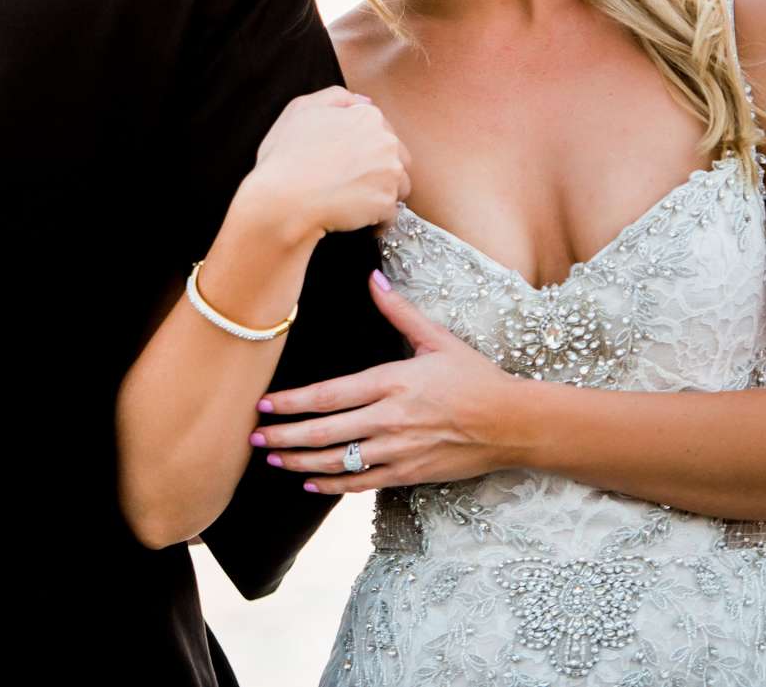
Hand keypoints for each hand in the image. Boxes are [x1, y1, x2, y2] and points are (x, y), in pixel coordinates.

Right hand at [239, 87, 409, 242]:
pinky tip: (355, 217)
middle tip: (351, 180)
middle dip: (380, 168)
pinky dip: (375, 219)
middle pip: (397, 156)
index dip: (365, 145)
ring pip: (398, 185)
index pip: (382, 130)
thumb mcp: (301, 109)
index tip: (348, 158)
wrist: (284, 199)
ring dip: (382, 192)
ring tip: (354, 199)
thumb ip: (336, 97)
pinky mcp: (386, 203)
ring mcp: (389, 174)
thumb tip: (363, 102)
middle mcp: (386, 142)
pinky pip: (389, 214)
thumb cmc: (287, 155)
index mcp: (367, 117)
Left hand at [247, 269, 536, 493]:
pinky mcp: (409, 474)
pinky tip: (310, 484)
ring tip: (272, 459)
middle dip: (285, 437)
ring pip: (337, 463)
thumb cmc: (475, 378)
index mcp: (392, 382)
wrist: (512, 424)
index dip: (292, 402)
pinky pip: (361, 484)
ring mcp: (398, 451)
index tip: (264, 404)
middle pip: (324, 433)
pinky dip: (333, 487)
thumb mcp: (437, 339)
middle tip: (253, 438)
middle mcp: (389, 419)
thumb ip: (399, 311)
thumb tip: (373, 277)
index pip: (329, 395)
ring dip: (300, 463)